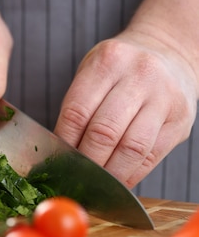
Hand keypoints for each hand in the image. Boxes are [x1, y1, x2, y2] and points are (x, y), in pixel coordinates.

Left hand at [55, 29, 198, 187]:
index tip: (57, 161)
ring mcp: (164, 98)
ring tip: (95, 183)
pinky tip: (118, 181)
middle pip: (104, 132)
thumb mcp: (94, 71)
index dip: (64, 143)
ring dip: (110, 173)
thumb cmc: (120, 69)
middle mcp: (139, 76)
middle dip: (86, 162)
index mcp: (108, 61)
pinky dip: (132, 174)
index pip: (77, 112)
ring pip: (131, 148)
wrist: (169, 53)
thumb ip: (79, 106)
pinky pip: (152, 156)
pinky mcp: (180, 119)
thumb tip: (60, 153)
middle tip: (74, 177)